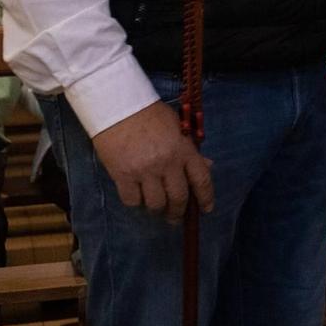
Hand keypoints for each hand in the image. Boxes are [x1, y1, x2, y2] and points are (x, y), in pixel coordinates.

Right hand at [91, 102, 213, 221]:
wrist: (119, 107)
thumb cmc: (151, 115)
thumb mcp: (179, 128)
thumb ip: (191, 149)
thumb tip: (207, 166)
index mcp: (184, 150)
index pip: (202, 180)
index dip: (206, 198)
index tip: (206, 209)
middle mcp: (167, 164)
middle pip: (178, 198)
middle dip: (179, 212)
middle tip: (175, 217)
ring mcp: (144, 171)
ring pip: (156, 204)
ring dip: (157, 210)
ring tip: (156, 209)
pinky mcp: (122, 176)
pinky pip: (132, 201)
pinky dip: (136, 203)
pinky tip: (137, 198)